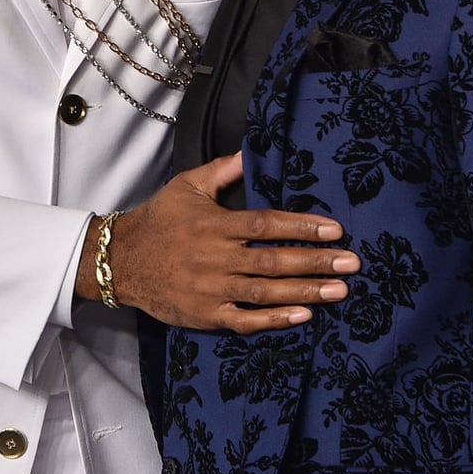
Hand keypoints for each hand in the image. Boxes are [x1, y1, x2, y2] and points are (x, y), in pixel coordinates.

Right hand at [82, 153, 359, 332]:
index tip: (335, 230)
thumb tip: (252, 152)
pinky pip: (245, 320)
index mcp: (215, 224)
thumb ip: (222, 171)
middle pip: (273, 261)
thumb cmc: (159, 220)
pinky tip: (303, 316)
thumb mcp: (187, 185)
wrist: (121, 261)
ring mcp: (211, 289)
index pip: (266, 225)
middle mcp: (216, 257)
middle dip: (315, 261)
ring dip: (305, 292)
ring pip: (265, 292)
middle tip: (351, 263)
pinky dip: (274, 320)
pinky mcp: (206, 315)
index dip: (302, 227)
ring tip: (339, 290)